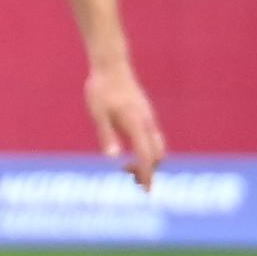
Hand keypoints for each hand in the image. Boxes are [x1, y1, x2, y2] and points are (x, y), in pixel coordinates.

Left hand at [87, 61, 163, 190]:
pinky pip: (152, 137)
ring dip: (148, 160)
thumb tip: (112, 158)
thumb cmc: (101, 89)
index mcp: (135, 124)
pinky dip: (147, 150)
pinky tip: (131, 151)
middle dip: (148, 170)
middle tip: (129, 178)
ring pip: (157, 145)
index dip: (147, 174)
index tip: (146, 190)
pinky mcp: (145, 113)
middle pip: (157, 154)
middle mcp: (146, 122)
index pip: (146, 156)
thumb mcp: (98, 114)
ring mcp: (147, 117)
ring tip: (128, 167)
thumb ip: (106, 135)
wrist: (111, 65)